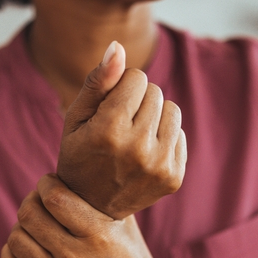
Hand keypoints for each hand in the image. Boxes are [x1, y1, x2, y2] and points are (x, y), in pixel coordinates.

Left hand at [2, 174, 168, 257]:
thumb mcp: (126, 226)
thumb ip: (103, 199)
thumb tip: (80, 167)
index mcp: (99, 236)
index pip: (54, 198)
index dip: (45, 184)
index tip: (49, 183)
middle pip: (29, 216)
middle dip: (30, 201)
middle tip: (38, 202)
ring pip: (17, 240)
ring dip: (21, 227)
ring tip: (33, 226)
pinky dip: (12, 253)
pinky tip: (25, 248)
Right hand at [56, 41, 187, 219]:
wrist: (92, 208)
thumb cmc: (80, 154)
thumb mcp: (76, 118)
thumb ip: (97, 81)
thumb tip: (118, 48)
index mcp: (110, 131)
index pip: (138, 78)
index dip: (122, 88)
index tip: (109, 109)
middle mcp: (138, 149)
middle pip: (156, 91)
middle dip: (138, 101)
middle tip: (120, 127)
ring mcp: (159, 166)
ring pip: (172, 109)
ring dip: (155, 117)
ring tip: (134, 137)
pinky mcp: (174, 177)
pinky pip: (180, 134)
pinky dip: (164, 138)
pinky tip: (145, 154)